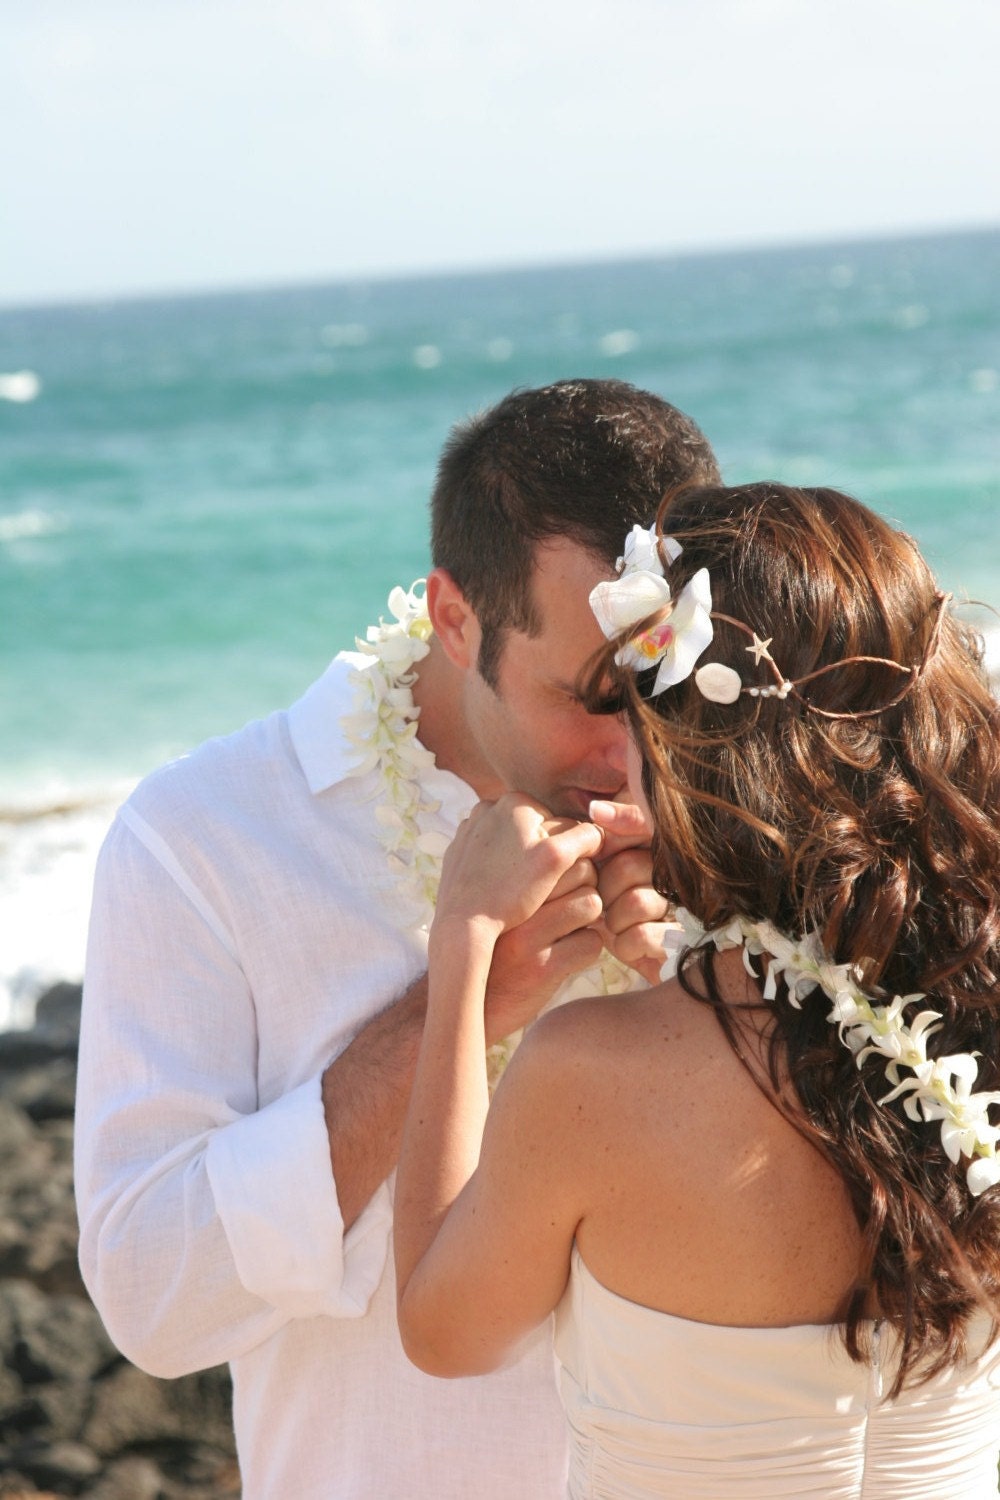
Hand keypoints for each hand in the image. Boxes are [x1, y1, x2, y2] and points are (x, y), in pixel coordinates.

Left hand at [434, 793, 602, 935]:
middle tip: (542, 887)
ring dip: (522, 865)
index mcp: (514, 800)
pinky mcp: (457, 851)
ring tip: (522, 891)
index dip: (567, 853)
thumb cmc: (512, 892)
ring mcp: (468, 829)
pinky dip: (499, 871)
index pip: (559, 824)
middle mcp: (487, 806)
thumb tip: (600, 829)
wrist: (463, 923)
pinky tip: (501, 892)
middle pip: (534, 834)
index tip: (560, 877)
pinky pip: (490, 858)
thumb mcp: (557, 860)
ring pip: (513, 846)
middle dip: (542, 857)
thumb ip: (584, 837)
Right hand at [484, 856, 604, 1040]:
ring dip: (589, 917)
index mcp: (498, 878)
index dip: (571, 860)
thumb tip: (562, 833)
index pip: (557, 841)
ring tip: (571, 927)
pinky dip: (587, 948)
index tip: (566, 878)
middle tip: (572, 903)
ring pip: (591, 902)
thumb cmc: (490, 943)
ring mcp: (526, 936)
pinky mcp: (541, 968)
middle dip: (585, 885)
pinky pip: (591, 942)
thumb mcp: (493, 900)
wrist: (470, 1002)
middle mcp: (510, 902)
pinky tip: (568, 954)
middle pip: (581, 869)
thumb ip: (517, 869)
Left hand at [588, 798, 668, 984]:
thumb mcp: (608, 868)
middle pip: (628, 865)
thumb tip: (596, 809)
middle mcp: (682, 875)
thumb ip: (611, 833)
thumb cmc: (617, 911)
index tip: (599, 859)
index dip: (611, 843)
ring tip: (618, 927)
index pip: (639, 823)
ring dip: (615, 921)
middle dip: (606, 890)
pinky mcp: (683, 945)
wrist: (636, 965)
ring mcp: (686, 910)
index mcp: (665, 850)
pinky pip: (641, 935)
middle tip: (606, 904)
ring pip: (636, 901)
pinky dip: (625, 946)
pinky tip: (629, 948)